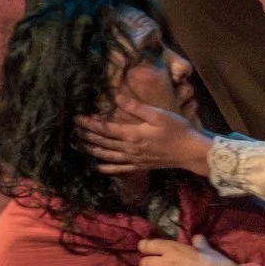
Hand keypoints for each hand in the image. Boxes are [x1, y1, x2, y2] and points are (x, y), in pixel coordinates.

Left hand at [79, 96, 215, 176]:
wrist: (191, 152)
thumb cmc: (177, 130)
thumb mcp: (158, 114)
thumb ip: (135, 107)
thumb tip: (116, 96)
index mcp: (132, 134)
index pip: (105, 129)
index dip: (90, 123)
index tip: (77, 118)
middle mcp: (129, 149)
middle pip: (103, 142)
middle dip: (87, 136)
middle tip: (73, 130)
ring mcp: (134, 159)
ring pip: (107, 155)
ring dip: (92, 150)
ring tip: (79, 145)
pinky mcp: (140, 166)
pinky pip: (119, 169)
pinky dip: (107, 168)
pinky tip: (97, 167)